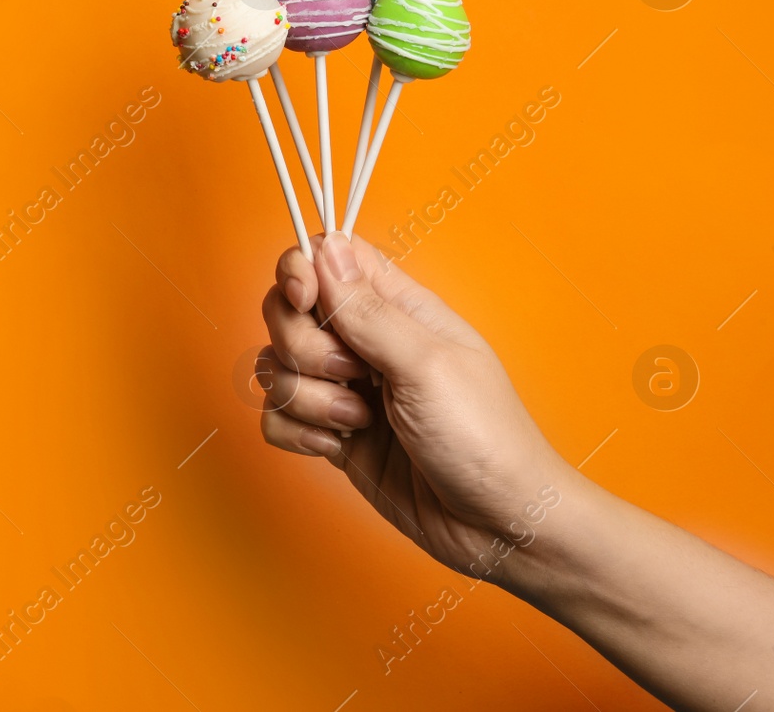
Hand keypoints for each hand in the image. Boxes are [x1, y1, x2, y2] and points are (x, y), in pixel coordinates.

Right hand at [258, 232, 571, 579]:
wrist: (497, 526)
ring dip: (305, 397)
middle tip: (353, 376)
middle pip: (287, 311)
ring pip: (276, 367)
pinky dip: (297, 433)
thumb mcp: (427, 366)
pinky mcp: (332, 434)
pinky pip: (277, 417)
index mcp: (398, 308)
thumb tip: (327, 247)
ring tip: (357, 422)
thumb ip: (368, 311)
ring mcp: (345, 390)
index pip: (328, 256)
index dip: (302, 270)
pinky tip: (336, 448)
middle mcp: (365, 342)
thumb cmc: (485, 439)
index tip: (307, 301)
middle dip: (301, 346)